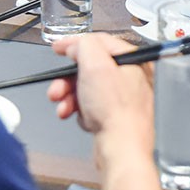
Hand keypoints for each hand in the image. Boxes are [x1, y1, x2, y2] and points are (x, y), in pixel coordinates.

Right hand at [46, 33, 154, 153]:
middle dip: (68, 78)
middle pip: (90, 68)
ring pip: (87, 88)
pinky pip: (90, 106)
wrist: (120, 148)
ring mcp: (124, 98)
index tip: (58, 48)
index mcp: (132, 59)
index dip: (74, 44)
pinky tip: (79, 117)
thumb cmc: (116, 111)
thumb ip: (83, 46)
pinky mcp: (115, 116)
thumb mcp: (95, 65)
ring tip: (64, 107)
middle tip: (57, 88)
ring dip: (70, 97)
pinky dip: (80, 111)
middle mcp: (131, 77)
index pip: (99, 41)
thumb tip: (75, 46)